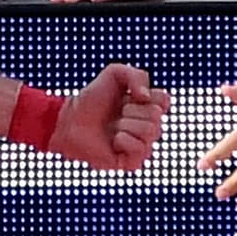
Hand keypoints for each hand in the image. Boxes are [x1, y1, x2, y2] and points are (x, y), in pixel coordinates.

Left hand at [53, 64, 169, 170]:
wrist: (71, 121)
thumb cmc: (92, 98)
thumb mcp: (115, 73)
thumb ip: (137, 75)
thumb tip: (146, 98)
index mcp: (148, 108)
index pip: (165, 100)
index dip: (147, 96)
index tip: (129, 96)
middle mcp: (148, 128)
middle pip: (156, 116)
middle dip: (132, 111)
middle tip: (116, 114)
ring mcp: (141, 146)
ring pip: (150, 132)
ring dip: (126, 125)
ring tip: (112, 127)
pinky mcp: (132, 162)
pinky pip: (140, 150)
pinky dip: (124, 141)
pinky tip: (113, 141)